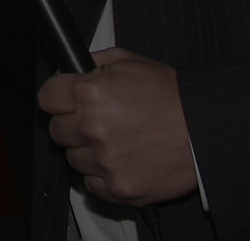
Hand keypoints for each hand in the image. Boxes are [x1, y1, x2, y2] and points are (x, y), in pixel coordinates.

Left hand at [38, 47, 196, 208]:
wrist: (203, 129)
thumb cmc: (169, 94)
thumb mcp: (129, 61)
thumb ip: (93, 62)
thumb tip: (68, 71)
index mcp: (91, 93)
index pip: (46, 98)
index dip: (57, 96)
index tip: (64, 99)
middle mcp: (93, 128)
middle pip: (56, 130)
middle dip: (72, 123)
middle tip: (97, 118)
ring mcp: (105, 162)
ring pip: (73, 159)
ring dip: (87, 150)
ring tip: (116, 138)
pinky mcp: (118, 189)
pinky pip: (91, 184)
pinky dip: (102, 174)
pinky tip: (122, 158)